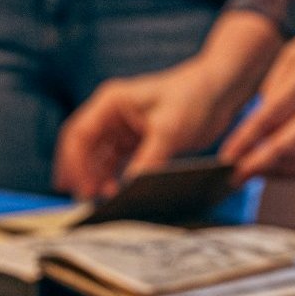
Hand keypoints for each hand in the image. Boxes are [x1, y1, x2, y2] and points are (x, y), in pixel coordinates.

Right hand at [53, 61, 238, 200]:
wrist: (220, 92)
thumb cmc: (193, 98)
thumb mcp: (169, 130)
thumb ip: (148, 159)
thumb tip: (130, 188)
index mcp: (111, 103)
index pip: (79, 135)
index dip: (74, 163)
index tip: (81, 188)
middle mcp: (111, 116)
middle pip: (83, 150)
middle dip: (81, 175)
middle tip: (85, 202)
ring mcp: (122, 131)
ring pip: (98, 161)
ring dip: (97, 180)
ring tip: (103, 204)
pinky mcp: (136, 144)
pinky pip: (117, 166)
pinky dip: (114, 181)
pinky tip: (119, 196)